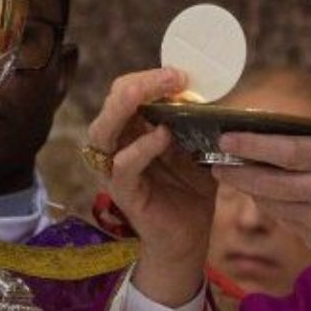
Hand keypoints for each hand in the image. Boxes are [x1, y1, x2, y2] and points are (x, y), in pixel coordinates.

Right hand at [86, 68, 216, 304]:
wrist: (190, 236)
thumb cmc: (190, 189)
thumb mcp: (196, 147)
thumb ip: (196, 121)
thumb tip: (206, 90)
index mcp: (132, 129)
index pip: (126, 91)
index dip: (149, 77)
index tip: (181, 74)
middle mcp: (117, 145)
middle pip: (112, 102)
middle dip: (140, 83)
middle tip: (173, 77)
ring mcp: (115, 169)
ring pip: (103, 130)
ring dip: (128, 106)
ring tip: (155, 95)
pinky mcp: (123, 193)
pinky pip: (122, 165)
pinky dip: (141, 148)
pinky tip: (163, 136)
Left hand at [214, 60, 310, 283]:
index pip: (290, 152)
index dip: (254, 146)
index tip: (227, 139)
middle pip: (271, 182)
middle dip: (238, 172)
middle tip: (214, 161)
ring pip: (272, 204)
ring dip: (249, 190)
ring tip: (229, 174)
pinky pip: (284, 222)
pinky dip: (269, 207)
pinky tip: (260, 194)